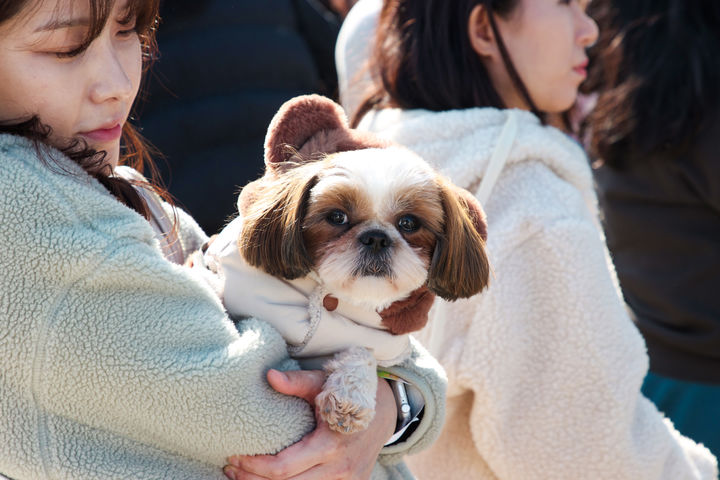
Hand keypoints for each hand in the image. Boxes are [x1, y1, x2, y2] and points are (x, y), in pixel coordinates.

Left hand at [223, 369, 396, 479]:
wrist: (386, 409)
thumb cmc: (349, 392)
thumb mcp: (324, 383)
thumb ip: (297, 382)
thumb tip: (269, 376)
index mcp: (331, 444)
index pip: (284, 467)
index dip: (255, 466)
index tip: (234, 456)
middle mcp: (340, 469)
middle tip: (230, 468)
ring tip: (242, 476)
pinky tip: (269, 479)